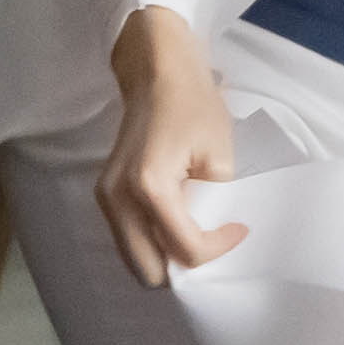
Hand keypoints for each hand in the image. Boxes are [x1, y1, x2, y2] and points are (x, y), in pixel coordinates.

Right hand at [96, 6, 247, 285]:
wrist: (156, 72)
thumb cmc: (193, 105)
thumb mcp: (219, 156)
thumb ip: (214, 203)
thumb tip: (210, 233)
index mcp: (149, 187)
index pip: (185, 249)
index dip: (218, 248)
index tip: (238, 227)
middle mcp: (119, 200)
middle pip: (149, 272)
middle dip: (184, 266)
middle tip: (210, 240)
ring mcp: (106, 199)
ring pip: (135, 260)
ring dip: (166, 257)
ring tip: (195, 232)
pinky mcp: (105, 194)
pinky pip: (128, 239)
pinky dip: (153, 242)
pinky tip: (175, 220)